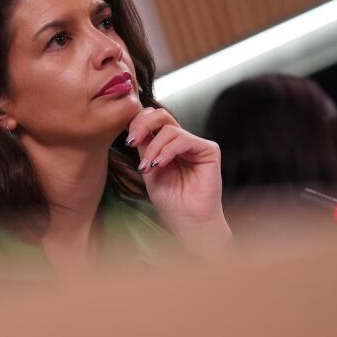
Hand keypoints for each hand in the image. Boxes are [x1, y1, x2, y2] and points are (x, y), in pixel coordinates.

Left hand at [126, 107, 231, 256]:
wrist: (187, 220)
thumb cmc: (170, 200)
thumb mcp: (148, 168)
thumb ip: (143, 146)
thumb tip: (132, 125)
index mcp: (166, 144)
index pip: (152, 120)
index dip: (137, 123)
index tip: (127, 140)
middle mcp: (181, 141)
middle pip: (161, 115)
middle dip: (142, 124)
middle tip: (132, 141)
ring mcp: (195, 144)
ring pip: (170, 129)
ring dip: (154, 148)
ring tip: (148, 167)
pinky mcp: (209, 150)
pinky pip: (184, 140)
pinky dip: (168, 151)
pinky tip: (160, 164)